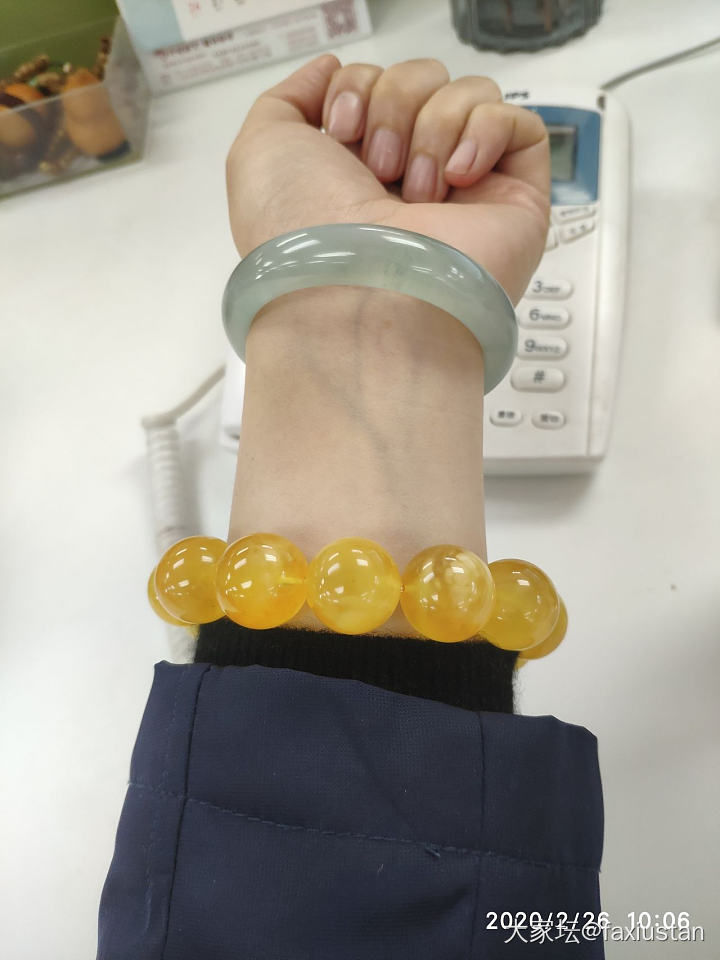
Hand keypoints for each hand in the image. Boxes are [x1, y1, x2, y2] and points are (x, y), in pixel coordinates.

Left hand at [226, 55, 549, 303]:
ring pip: (469, 94)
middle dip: (393, 106)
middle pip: (424, 80)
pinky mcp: (513, 202)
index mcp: (357, 170)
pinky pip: (519, 124)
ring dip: (433, 127)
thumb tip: (331, 69)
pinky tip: (457, 177)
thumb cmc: (304, 240)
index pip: (379, 82)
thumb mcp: (261, 151)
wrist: (356, 298)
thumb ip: (288, 98)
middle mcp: (411, 181)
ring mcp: (465, 193)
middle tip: (378, 170)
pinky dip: (485, 132)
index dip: (360, 85)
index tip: (341, 127)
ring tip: (417, 193)